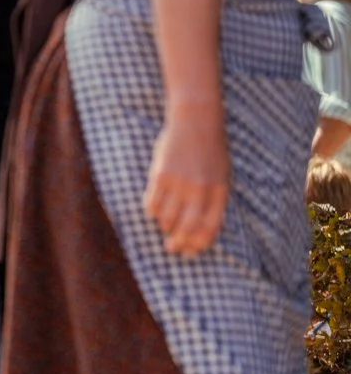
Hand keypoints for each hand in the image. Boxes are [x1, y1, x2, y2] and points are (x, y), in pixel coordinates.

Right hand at [146, 107, 229, 255]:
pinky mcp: (161, 174)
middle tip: (172, 248)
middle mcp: (201, 189)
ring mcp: (180, 182)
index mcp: (219, 191)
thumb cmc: (209, 151)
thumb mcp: (221, 175)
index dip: (199, 244)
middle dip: (179, 242)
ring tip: (165, 224)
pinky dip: (152, 211)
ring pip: (167, 218)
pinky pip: (152, 203)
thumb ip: (213, 200)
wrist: (196, 121)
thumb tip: (199, 229)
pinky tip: (154, 209)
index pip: (210, 227)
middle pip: (187, 227)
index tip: (191, 252)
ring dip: (165, 225)